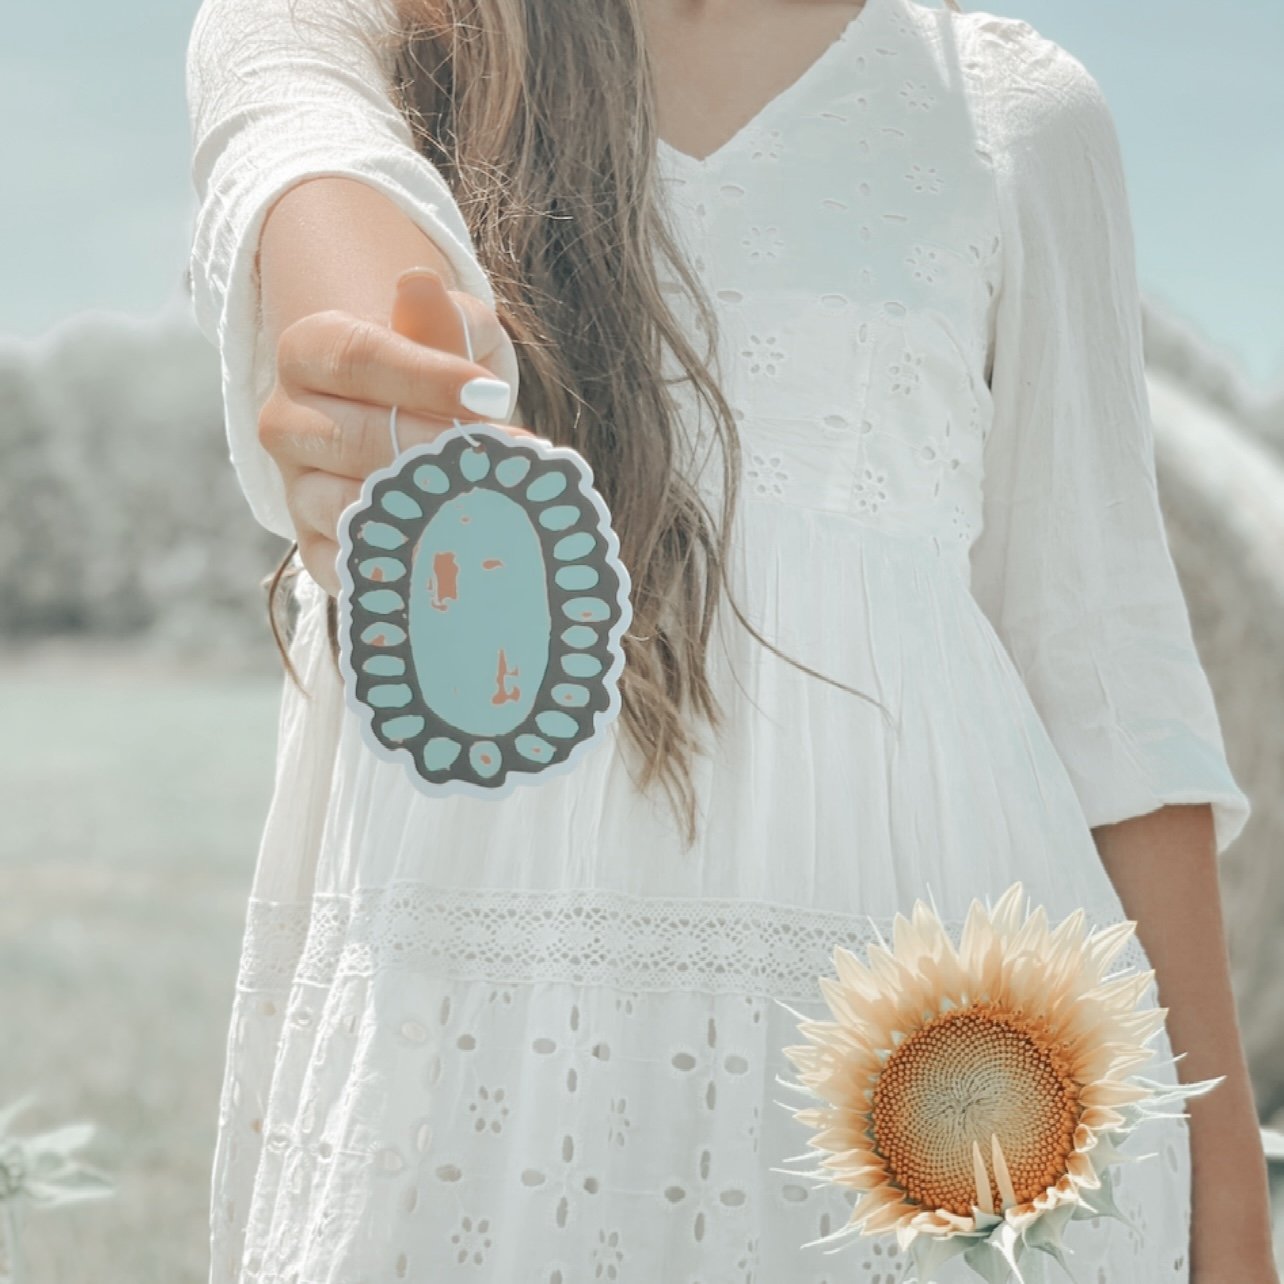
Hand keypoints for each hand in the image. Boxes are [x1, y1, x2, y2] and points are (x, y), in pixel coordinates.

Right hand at [260, 267, 541, 594]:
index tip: (493, 395)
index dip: (427, 377)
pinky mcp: (313, 546)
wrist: (410, 421)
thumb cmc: (440, 369)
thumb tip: (417, 283)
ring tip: (490, 510)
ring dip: (423, 511)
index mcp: (309, 350)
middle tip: (507, 462)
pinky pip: (345, 564)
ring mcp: (295, 488)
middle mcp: (286, 420)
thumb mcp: (453, 331)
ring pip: (346, 505)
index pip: (358, 358)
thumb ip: (442, 317)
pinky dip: (398, 565)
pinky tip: (453, 554)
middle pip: (355, 438)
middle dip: (437, 452)